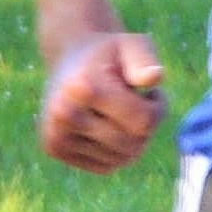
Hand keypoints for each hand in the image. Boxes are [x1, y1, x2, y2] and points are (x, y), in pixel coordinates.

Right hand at [39, 28, 166, 171]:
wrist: (69, 59)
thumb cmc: (110, 54)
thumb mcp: (133, 44)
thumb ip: (146, 59)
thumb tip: (154, 79)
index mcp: (82, 88)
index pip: (143, 121)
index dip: (158, 107)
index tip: (150, 90)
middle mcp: (62, 114)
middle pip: (133, 144)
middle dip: (145, 126)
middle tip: (136, 101)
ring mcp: (55, 134)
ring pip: (121, 159)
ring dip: (131, 140)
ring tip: (120, 112)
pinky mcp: (53, 148)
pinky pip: (106, 166)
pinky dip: (116, 151)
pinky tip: (107, 126)